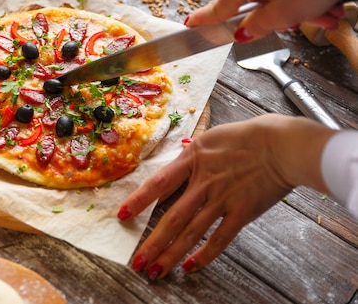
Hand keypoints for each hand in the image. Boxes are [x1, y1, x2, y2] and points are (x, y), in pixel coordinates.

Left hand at [118, 115, 335, 278]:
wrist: (283, 144)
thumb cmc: (249, 136)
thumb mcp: (212, 136)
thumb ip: (193, 152)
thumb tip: (179, 156)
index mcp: (192, 159)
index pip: (158, 183)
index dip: (138, 201)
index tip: (122, 215)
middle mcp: (203, 182)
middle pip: (172, 217)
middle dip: (152, 242)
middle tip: (137, 261)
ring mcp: (222, 199)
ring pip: (191, 232)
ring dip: (172, 253)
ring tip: (156, 270)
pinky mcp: (241, 212)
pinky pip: (219, 238)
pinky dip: (204, 255)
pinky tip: (190, 267)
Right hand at [186, 0, 357, 40]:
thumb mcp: (283, 14)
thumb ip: (256, 28)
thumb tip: (243, 33)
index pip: (217, 9)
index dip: (204, 22)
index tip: (189, 26)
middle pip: (253, 3)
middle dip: (278, 18)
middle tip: (300, 23)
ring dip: (298, 7)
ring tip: (322, 12)